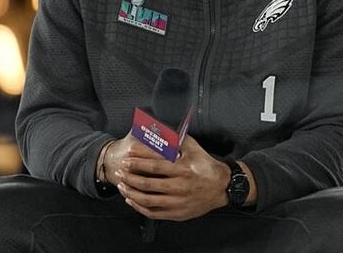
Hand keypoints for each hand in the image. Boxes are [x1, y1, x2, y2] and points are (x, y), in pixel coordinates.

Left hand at [112, 135, 230, 220]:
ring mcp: (178, 202)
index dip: (138, 161)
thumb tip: (159, 130)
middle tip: (120, 171)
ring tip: (122, 185)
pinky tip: (131, 200)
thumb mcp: (194, 149)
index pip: (154, 165)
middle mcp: (180, 186)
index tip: (127, 157)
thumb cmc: (206, 166)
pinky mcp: (177, 213)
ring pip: (147, 200)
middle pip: (147, 183)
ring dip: (131, 192)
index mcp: (183, 169)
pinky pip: (153, 212)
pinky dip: (139, 207)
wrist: (221, 187)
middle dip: (130, 176)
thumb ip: (177, 139)